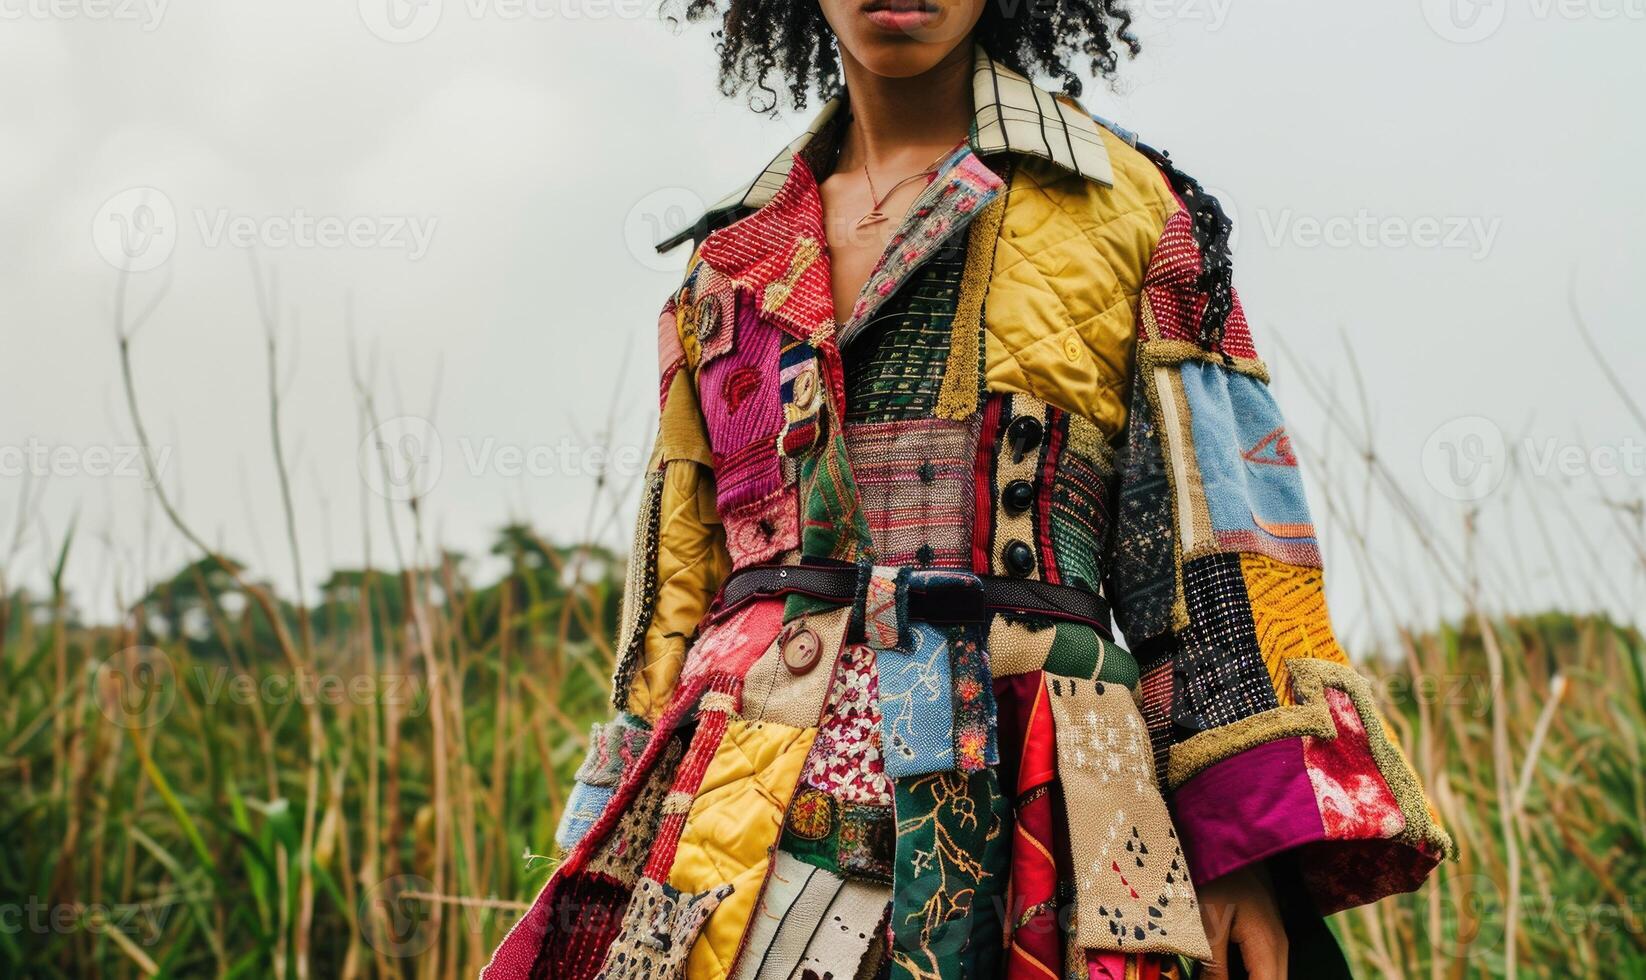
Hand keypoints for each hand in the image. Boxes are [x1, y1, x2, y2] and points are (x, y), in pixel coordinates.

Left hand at [1196, 863, 1287, 979]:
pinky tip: (1225, 972)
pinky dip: (1251, 977)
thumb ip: (1214, 966)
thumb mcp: (1209, 922)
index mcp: (1268, 947)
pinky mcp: (1265, 935)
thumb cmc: (1218, 876)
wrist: (1229, 842)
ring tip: (1217, 976)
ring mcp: (1274, 940)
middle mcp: (1279, 947)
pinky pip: (1264, 968)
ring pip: (1270, 978)